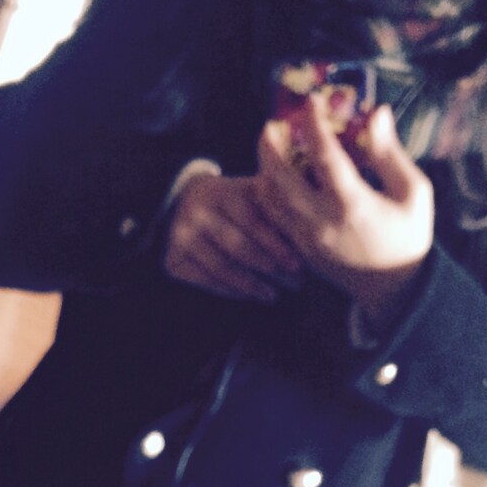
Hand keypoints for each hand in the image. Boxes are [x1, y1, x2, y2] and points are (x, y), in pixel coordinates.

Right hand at [162, 171, 302, 302]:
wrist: (180, 202)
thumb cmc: (230, 200)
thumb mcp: (249, 191)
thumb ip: (275, 201)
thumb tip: (314, 221)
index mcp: (221, 192)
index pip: (254, 223)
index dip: (279, 246)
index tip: (301, 265)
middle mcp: (197, 213)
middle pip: (240, 248)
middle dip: (272, 270)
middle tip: (296, 284)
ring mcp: (181, 238)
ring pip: (223, 268)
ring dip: (253, 285)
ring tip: (274, 295)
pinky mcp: (172, 260)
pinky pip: (206, 281)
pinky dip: (231, 290)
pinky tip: (250, 295)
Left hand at [256, 100, 433, 330]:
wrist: (394, 288)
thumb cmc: (409, 235)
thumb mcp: (414, 192)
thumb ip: (390, 153)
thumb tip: (376, 113)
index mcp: (353, 203)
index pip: (324, 155)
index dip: (313, 124)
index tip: (310, 101)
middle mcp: (323, 221)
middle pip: (281, 178)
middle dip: (270, 148)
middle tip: (269, 126)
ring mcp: (307, 238)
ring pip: (271, 200)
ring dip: (264, 171)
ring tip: (267, 149)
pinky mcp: (301, 251)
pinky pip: (275, 219)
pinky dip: (269, 196)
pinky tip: (272, 179)